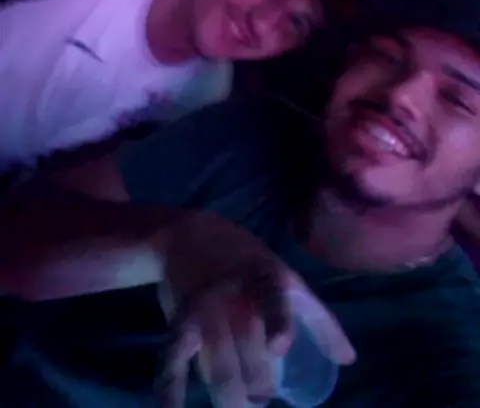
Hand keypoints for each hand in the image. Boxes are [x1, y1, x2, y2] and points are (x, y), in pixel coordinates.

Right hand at [155, 211, 354, 407]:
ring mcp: (203, 309)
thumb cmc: (247, 263)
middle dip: (258, 385)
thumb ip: (318, 318)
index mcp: (265, 279)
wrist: (187, 234)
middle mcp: (233, 293)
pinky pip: (174, 359)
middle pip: (247, 349)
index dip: (277, 322)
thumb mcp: (285, 278)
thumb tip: (349, 360)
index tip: (278, 348)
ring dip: (230, 397)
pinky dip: (170, 389)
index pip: (272, 299)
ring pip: (217, 363)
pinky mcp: (178, 321)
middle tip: (263, 397)